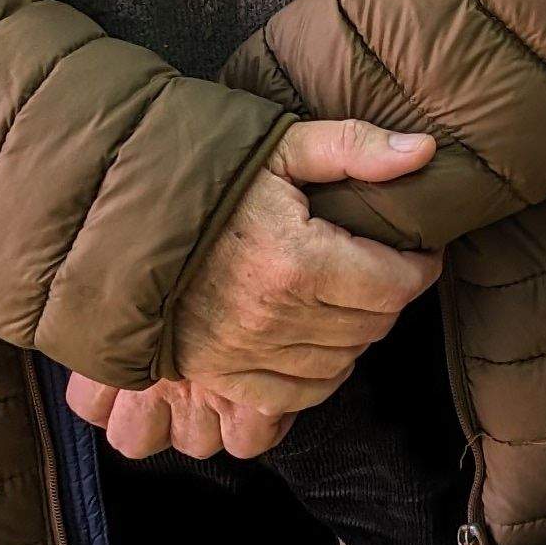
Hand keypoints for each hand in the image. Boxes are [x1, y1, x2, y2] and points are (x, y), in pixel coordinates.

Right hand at [64, 119, 442, 449]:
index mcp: (298, 261)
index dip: (419, 266)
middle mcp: (274, 318)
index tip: (419, 249)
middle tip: (383, 266)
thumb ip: (356, 148)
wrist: (120, 221)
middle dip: (390, 294)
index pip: (396, 284)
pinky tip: (320, 341)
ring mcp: (244, 354)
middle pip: (373, 325)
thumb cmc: (208, 179)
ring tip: (351, 298)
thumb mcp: (283, 147)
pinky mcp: (219, 375)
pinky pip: (295, 396)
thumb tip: (425, 151)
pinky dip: (319, 374)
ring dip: (358, 334)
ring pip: (341, 362)